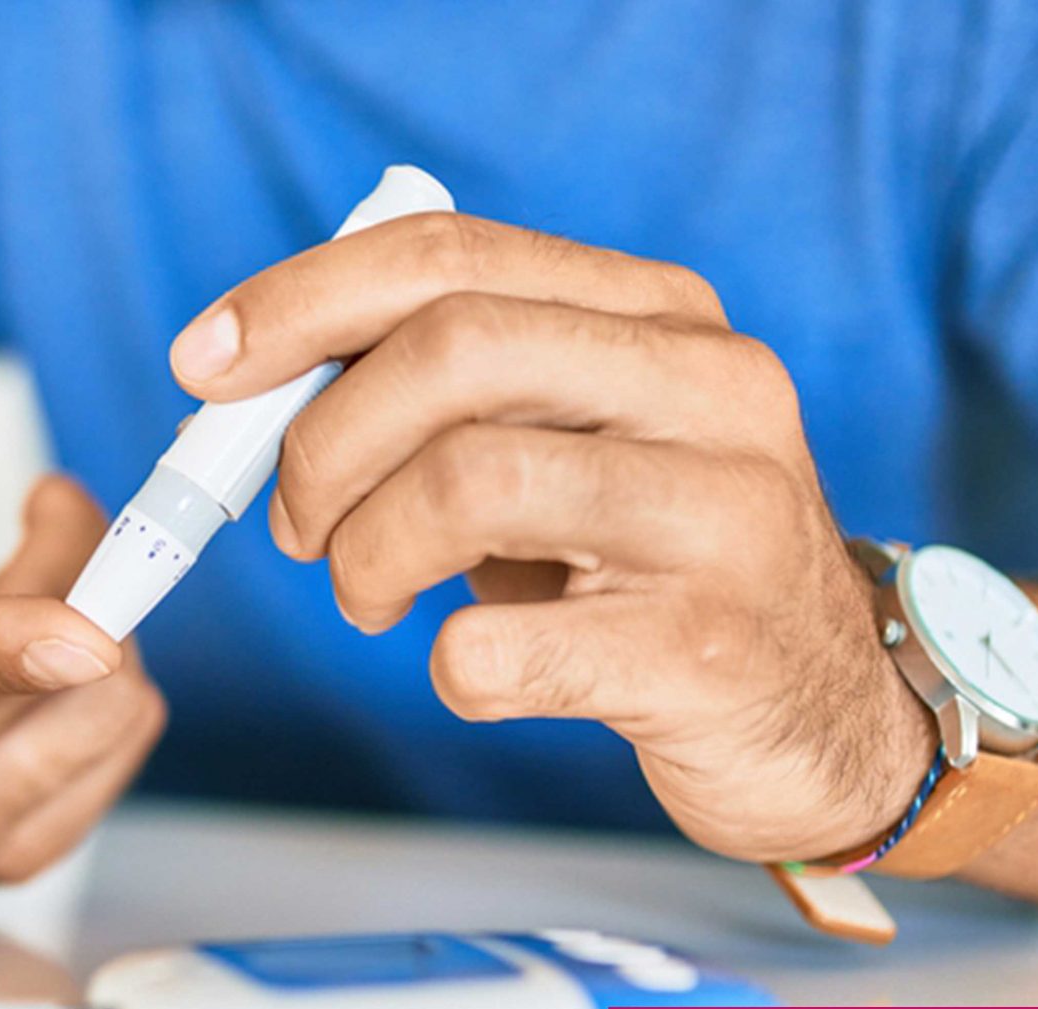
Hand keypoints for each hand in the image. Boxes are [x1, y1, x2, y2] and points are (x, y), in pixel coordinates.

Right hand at [0, 359, 164, 881]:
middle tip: (44, 507)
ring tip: (34, 590)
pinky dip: (109, 683)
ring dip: (104, 624)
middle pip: (36, 675)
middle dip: (71, 564)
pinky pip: (125, 743)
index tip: (87, 631)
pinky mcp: (15, 860)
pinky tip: (47, 663)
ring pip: (103, 709)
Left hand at [168, 214, 936, 861]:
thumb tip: (263, 383)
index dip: (302, 303)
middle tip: (297, 526)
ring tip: (368, 598)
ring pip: (466, 484)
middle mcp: (710, 391)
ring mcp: (720, 519)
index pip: (450, 258)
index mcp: (663, 318)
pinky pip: (500, 648)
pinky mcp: (704, 651)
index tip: (207, 365)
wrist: (830, 720)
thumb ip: (455, 391)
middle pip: (451, 351)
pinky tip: (474, 668)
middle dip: (323, 443)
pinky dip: (446, 666)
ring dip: (366, 556)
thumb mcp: (579, 445)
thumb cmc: (660, 571)